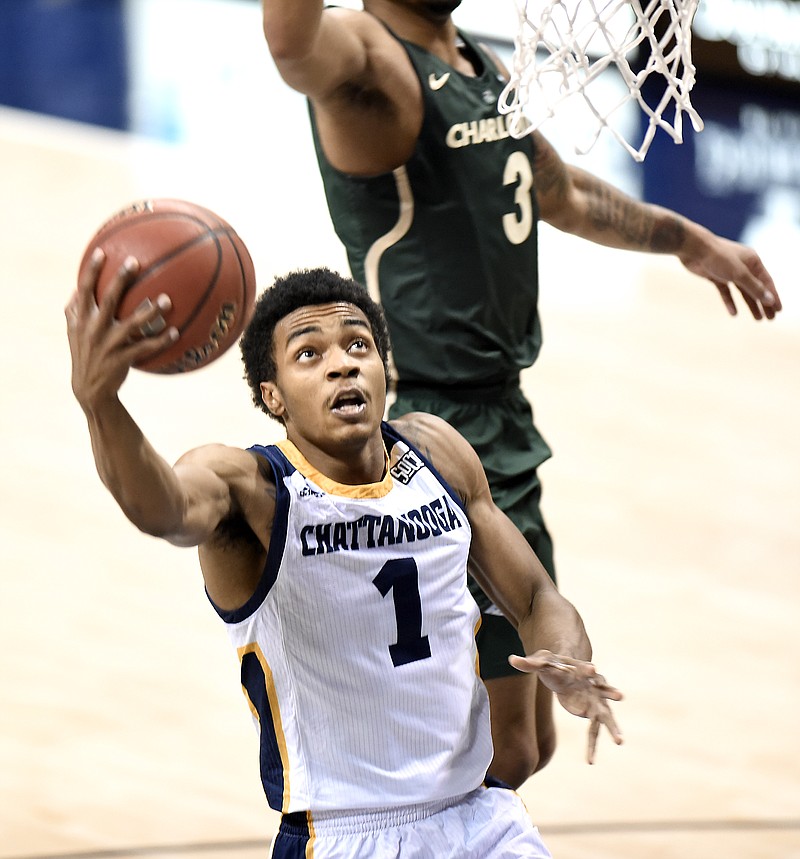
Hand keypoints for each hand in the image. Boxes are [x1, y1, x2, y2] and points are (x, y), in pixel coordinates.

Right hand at [65, 249, 176, 408]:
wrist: (90, 389)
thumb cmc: (84, 354)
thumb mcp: (74, 332)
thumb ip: (74, 310)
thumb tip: (75, 287)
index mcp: (82, 319)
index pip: (84, 290)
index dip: (91, 271)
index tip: (101, 252)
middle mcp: (94, 329)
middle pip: (108, 299)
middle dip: (120, 280)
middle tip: (135, 262)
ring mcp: (108, 344)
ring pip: (132, 324)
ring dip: (151, 311)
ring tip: (168, 300)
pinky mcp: (122, 359)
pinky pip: (145, 347)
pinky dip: (161, 340)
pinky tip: (176, 332)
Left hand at [509, 649, 622, 763]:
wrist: (567, 669)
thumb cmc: (553, 664)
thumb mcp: (540, 662)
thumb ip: (528, 663)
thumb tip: (511, 660)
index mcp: (580, 669)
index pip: (584, 668)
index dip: (587, 669)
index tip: (592, 669)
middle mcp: (592, 684)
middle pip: (603, 689)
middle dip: (611, 692)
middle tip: (620, 695)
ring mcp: (595, 700)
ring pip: (605, 714)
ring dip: (612, 726)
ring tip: (620, 740)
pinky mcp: (592, 713)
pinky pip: (594, 732)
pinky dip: (592, 746)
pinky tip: (590, 762)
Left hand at [681, 235, 780, 320]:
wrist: (693, 249)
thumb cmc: (718, 257)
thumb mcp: (738, 274)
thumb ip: (754, 288)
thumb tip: (770, 300)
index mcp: (753, 261)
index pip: (766, 282)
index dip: (773, 297)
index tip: (778, 310)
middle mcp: (743, 266)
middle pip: (756, 288)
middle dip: (764, 303)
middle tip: (770, 319)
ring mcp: (729, 272)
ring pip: (742, 291)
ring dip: (750, 304)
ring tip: (758, 319)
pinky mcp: (716, 276)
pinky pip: (726, 292)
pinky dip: (730, 302)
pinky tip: (733, 313)